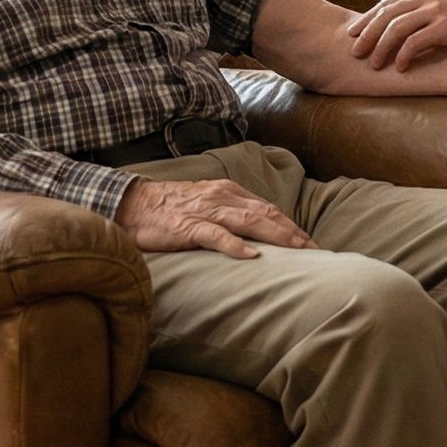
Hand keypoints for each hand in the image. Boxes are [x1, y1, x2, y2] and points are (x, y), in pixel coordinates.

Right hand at [112, 178, 315, 258]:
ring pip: (249, 221)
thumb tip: (256, 233)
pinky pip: (215, 235)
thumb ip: (229, 213)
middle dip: (293, 232)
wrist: (132, 205)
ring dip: (277, 236)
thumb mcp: (205, 203)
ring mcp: (205, 211)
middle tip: (315, 251)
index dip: (291, 225)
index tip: (310, 243)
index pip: (267, 208)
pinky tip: (251, 255)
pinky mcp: (188, 226)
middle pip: (266, 214)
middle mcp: (221, 197)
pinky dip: (235, 245)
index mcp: (227, 191)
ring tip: (297, 251)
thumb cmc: (169, 208)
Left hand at [345, 0, 446, 70]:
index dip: (368, 19)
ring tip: (374, 64)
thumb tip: (405, 28)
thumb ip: (427, 10)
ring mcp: (437, 8)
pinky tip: (399, 67)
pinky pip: (415, 41)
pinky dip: (403, 55)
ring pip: (395, 27)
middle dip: (366, 33)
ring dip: (381, 48)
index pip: (387, 2)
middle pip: (386, 14)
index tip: (354, 33)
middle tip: (354, 51)